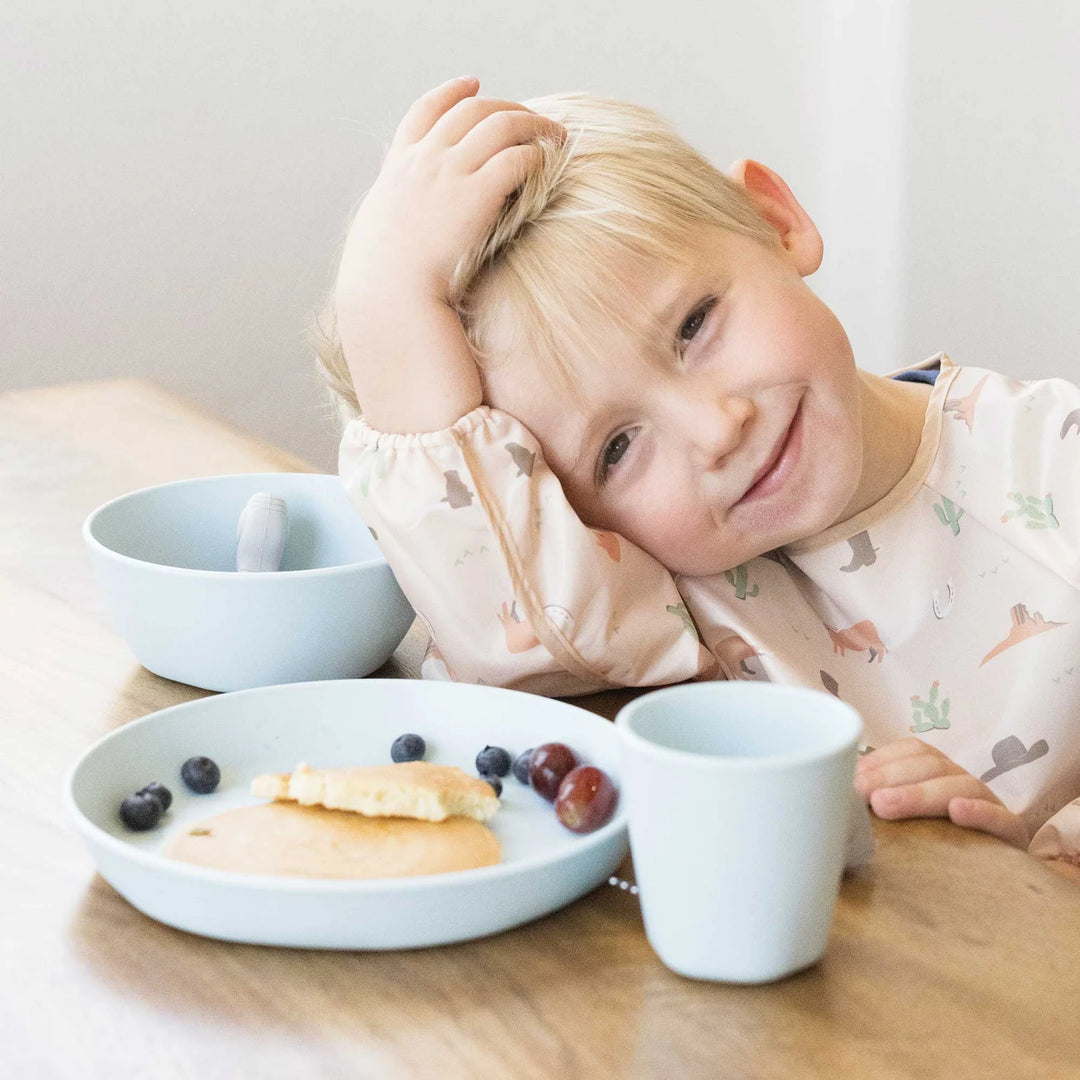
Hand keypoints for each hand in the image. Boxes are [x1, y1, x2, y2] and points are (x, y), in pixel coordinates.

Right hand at [336, 76, 564, 305]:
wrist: (390, 292)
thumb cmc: (383, 276)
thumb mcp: (378, 227)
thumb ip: (395, 208)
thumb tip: (400, 218)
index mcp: (399, 165)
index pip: (425, 110)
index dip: (452, 91)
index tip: (472, 82)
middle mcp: (425, 159)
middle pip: (472, 110)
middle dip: (508, 106)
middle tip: (533, 118)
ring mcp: (450, 173)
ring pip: (501, 124)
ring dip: (534, 124)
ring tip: (556, 135)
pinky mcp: (477, 195)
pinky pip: (517, 159)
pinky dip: (537, 155)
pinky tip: (549, 163)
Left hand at [855, 737, 1029, 848]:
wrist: (992, 887)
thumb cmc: (932, 846)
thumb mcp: (901, 824)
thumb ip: (878, 804)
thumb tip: (839, 798)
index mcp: (937, 772)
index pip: (913, 751)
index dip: (883, 760)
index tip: (853, 778)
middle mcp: (962, 781)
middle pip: (931, 765)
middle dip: (892, 777)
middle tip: (863, 795)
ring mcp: (989, 804)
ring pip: (961, 786)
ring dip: (920, 793)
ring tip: (886, 806)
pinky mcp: (1011, 833)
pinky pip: (1002, 819)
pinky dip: (980, 812)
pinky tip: (957, 813)